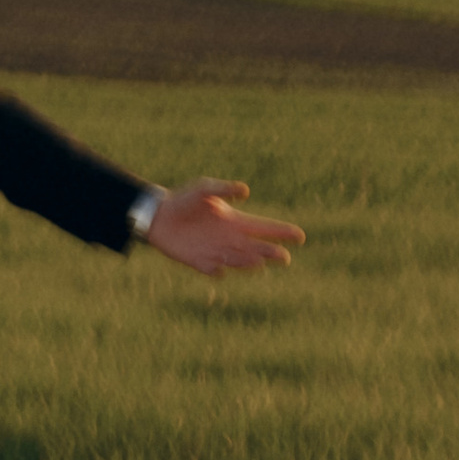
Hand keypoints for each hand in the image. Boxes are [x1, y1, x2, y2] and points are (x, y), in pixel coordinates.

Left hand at [145, 179, 304, 274]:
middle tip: (283, 257)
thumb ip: (223, 189)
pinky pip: (212, 270)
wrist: (158, 216)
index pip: (264, 228)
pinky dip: (217, 271)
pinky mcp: (199, 262)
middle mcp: (230, 240)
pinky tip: (219, 270)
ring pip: (239, 262)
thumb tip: (246, 191)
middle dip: (271, 253)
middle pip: (257, 249)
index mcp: (235, 222)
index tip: (300, 236)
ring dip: (248, 263)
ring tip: (258, 262)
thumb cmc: (183, 199)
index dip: (282, 232)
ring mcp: (216, 252)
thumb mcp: (204, 189)